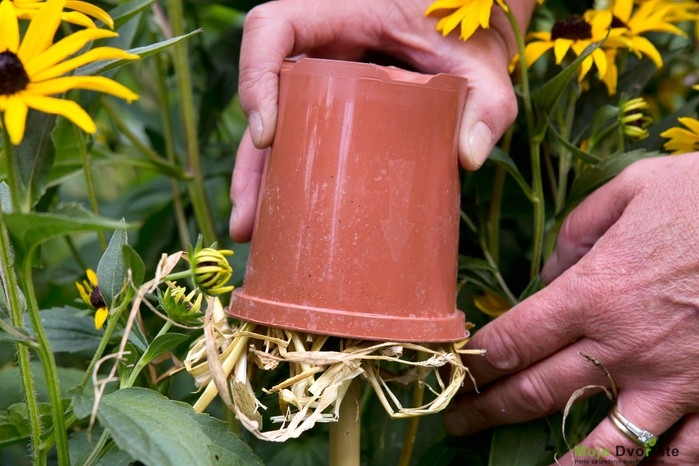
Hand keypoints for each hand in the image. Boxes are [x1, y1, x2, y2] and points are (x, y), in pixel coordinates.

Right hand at [230, 0, 534, 241]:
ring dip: (261, 180)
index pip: (273, 28)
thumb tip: (467, 156)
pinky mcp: (339, 113)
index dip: (255, 75)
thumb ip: (487, 101)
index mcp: (343, 16)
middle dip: (251, 159)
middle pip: (266, 98)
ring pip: (279, 128)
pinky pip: (305, 141)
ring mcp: (327, 85)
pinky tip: (289, 220)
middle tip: (247, 217)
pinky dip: (292, 179)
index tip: (268, 135)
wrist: (474, 28)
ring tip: (253, 234)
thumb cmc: (469, 33)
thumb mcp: (482, 63)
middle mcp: (323, 51)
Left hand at [446, 154, 698, 463]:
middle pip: (538, 391)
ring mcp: (674, 381)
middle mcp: (624, 346)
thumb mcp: (632, 188)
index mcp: (594, 292)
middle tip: (457, 423)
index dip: (475, 363)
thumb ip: (577, 231)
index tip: (455, 374)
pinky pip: (682, 452)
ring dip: (562, 463)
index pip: (513, 340)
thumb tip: (550, 272)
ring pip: (604, 442)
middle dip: (488, 411)